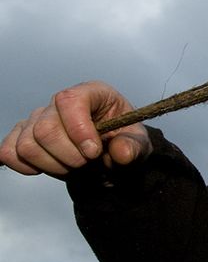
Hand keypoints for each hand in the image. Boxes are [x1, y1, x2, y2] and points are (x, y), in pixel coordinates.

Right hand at [0, 81, 151, 177]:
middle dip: (68, 156)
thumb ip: (133, 148)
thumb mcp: (140, 145)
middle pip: (45, 128)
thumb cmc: (124, 142)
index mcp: (93, 93)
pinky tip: (49, 168)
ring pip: (27, 145)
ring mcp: (39, 117)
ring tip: (74, 167)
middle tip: (87, 164)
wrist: (111, 156)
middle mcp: (61, 102)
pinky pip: (9, 152)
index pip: (70, 100)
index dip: (78, 130)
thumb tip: (120, 153)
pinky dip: (27, 166)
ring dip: (52, 165)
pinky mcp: (24, 135)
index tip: (93, 152)